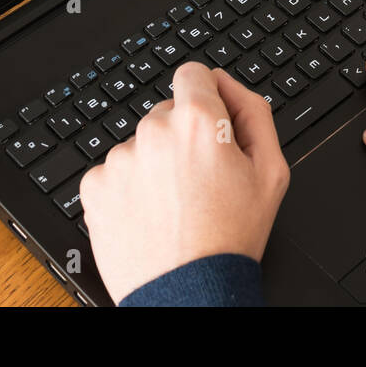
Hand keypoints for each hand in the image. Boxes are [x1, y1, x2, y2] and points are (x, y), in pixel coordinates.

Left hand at [79, 61, 289, 302]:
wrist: (188, 293)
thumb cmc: (230, 237)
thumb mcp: (271, 171)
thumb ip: (254, 112)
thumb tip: (229, 85)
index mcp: (197, 121)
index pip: (193, 74)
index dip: (206, 97)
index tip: (210, 125)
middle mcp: (153, 131)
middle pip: (167, 112)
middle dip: (182, 136)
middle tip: (199, 179)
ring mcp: (119, 159)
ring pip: (140, 144)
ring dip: (155, 163)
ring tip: (174, 203)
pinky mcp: (95, 185)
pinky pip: (115, 171)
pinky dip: (129, 187)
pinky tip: (150, 213)